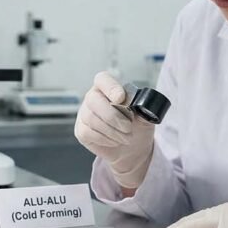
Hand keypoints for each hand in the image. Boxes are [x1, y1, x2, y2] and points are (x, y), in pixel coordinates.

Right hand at [74, 71, 154, 188]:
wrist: (131, 147)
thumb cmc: (137, 127)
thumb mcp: (145, 117)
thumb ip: (144, 110)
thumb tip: (142, 108)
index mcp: (109, 88)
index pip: (103, 79)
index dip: (110, 87)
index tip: (121, 98)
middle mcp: (93, 97)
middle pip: (94, 100)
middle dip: (113, 116)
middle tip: (128, 127)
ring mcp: (84, 113)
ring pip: (92, 119)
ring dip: (112, 131)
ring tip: (126, 137)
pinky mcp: (81, 130)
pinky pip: (88, 132)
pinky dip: (105, 139)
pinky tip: (114, 141)